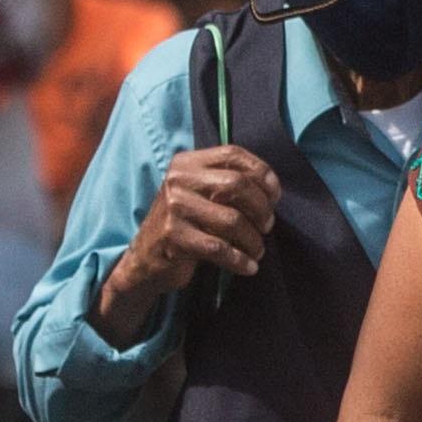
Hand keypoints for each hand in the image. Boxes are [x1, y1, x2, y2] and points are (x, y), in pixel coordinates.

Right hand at [105, 146, 279, 316]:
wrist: (146, 258)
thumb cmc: (185, 224)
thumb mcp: (201, 195)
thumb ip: (229, 184)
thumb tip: (272, 192)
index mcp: (188, 163)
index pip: (233, 154)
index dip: (262, 173)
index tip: (275, 197)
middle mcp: (178, 179)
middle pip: (236, 184)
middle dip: (261, 208)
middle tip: (266, 226)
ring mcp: (174, 207)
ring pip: (231, 220)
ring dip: (253, 239)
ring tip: (257, 250)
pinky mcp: (173, 236)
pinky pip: (218, 247)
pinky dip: (239, 260)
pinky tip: (248, 267)